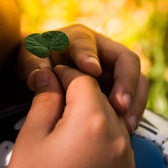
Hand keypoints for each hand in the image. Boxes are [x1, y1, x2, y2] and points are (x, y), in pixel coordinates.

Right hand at [5, 65, 134, 167]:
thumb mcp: (32, 138)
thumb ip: (45, 101)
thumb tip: (49, 76)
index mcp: (93, 121)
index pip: (83, 80)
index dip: (66, 73)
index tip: (52, 74)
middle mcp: (118, 135)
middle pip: (100, 96)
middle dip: (79, 89)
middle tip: (56, 91)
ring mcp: (126, 155)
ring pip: (111, 115)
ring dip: (92, 108)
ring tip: (66, 114)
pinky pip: (116, 136)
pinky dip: (101, 129)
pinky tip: (80, 135)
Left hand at [18, 24, 148, 131]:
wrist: (44, 68)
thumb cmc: (38, 59)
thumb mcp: (30, 57)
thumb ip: (33, 66)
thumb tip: (41, 77)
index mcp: (79, 38)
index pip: (86, 43)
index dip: (89, 56)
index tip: (92, 71)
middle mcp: (103, 51)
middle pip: (127, 61)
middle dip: (127, 83)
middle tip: (120, 106)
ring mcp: (114, 70)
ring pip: (137, 81)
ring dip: (135, 102)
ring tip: (126, 124)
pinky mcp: (118, 89)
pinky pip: (133, 99)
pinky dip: (131, 113)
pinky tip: (125, 130)